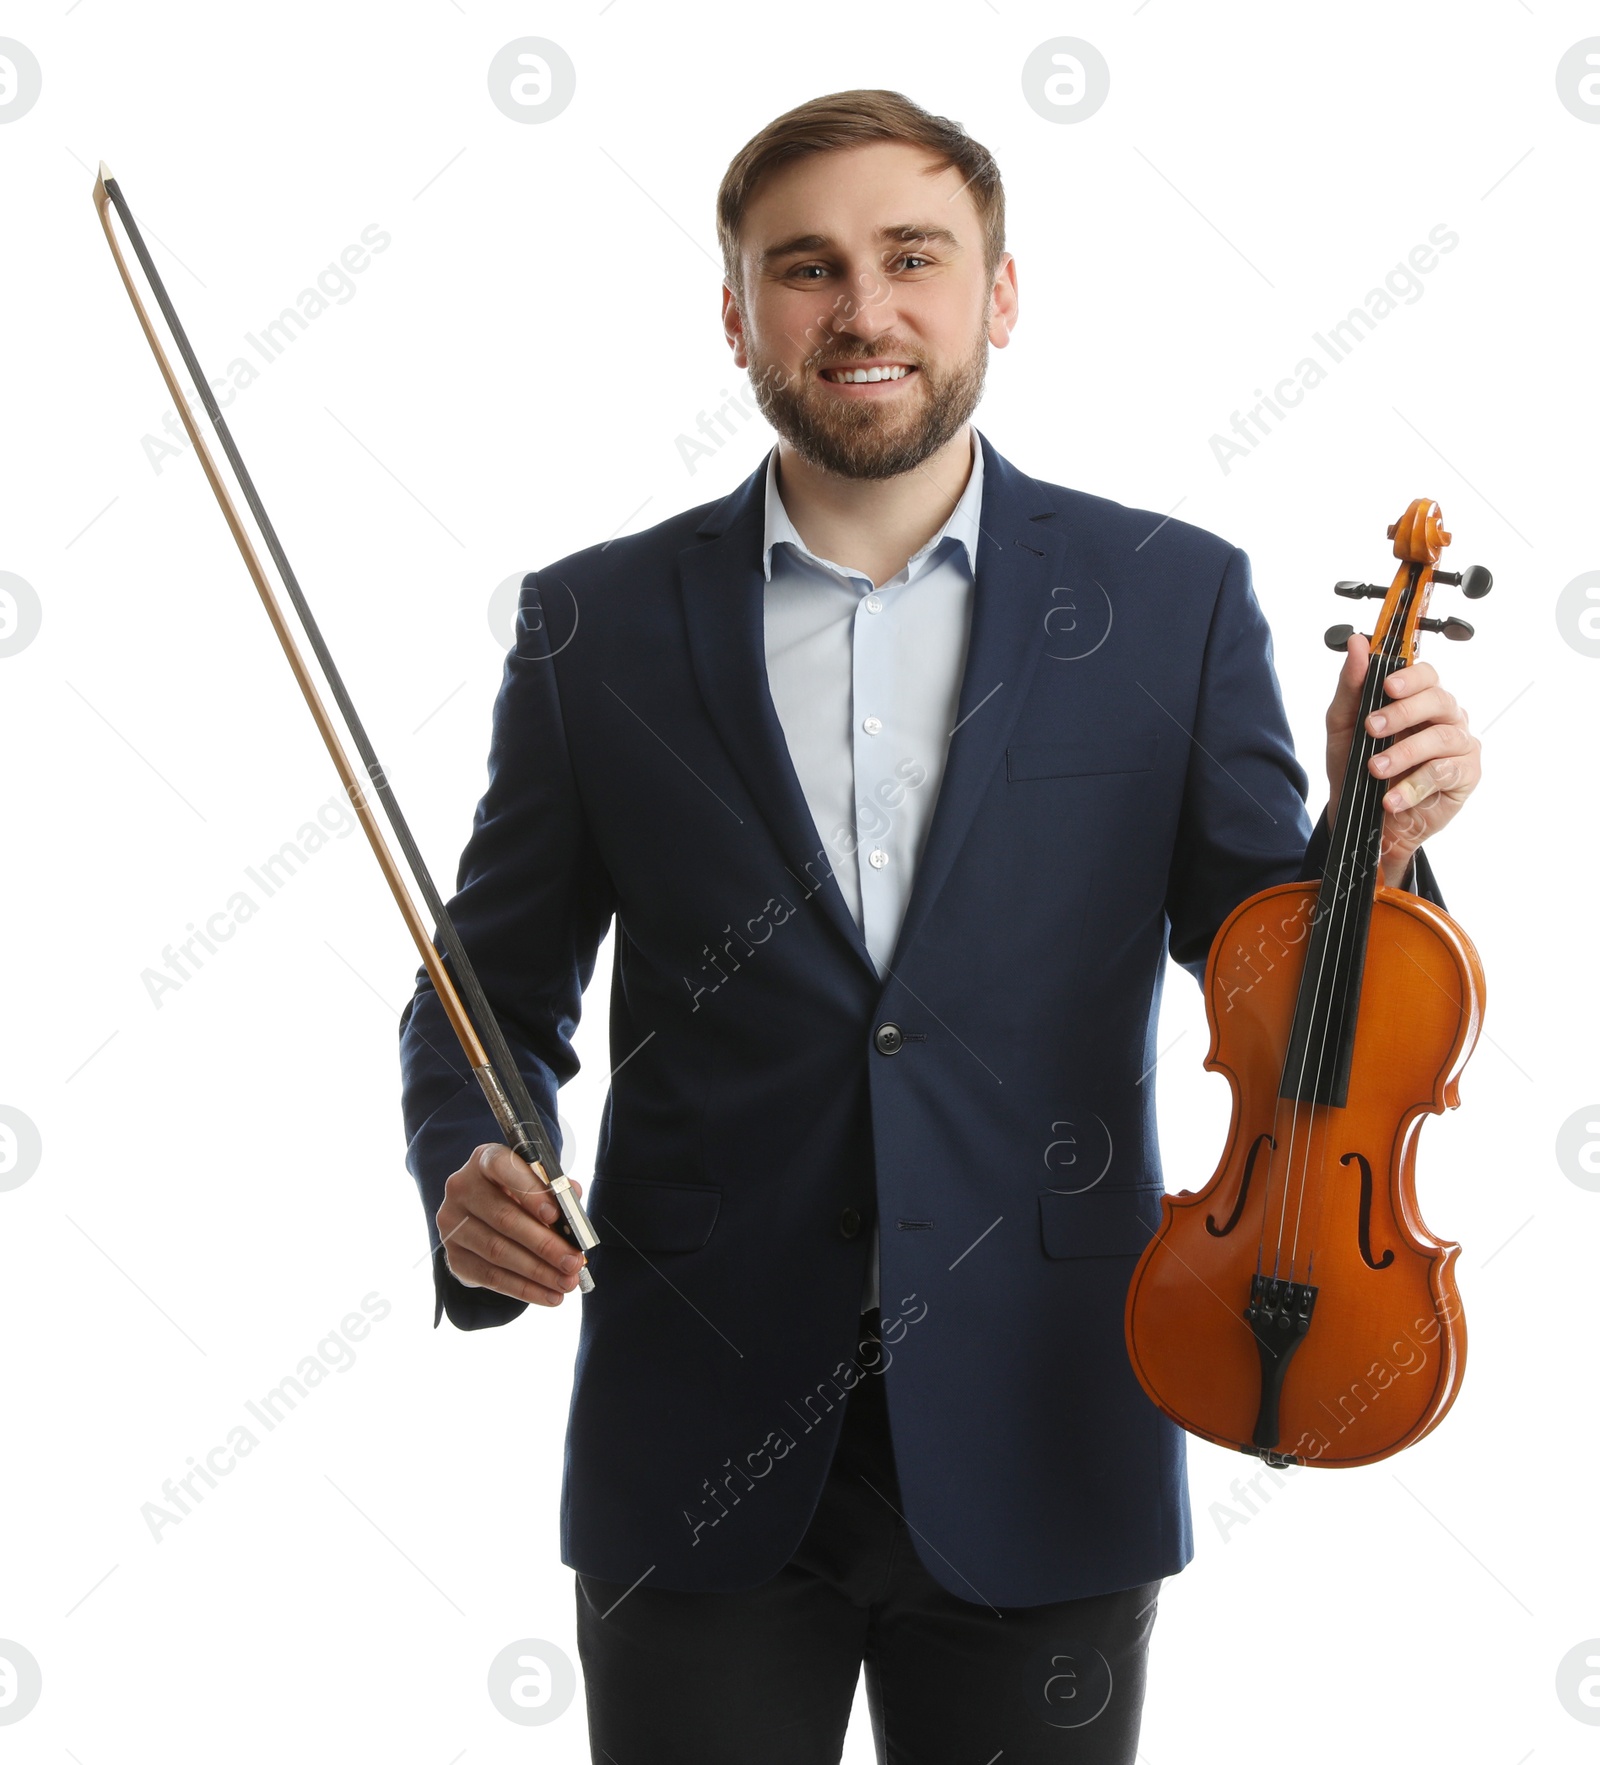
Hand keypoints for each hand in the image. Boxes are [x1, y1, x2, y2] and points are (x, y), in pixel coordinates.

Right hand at [436, 1144, 586, 1306]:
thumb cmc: (519, 1193)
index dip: (529, 1192)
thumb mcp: (536, 1181)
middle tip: (573, 1261)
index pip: (503, 1168)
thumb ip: (556, 1188)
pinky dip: (524, 1289)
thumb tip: (573, 1200)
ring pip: (497, 1251)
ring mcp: (452, 1224)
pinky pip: (490, 1277)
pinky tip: (549, 1295)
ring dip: (538, 1272)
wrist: (482, 1214)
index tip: (555, 1215)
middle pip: (504, 1218)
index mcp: (484, 1160)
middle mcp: (462, 1188)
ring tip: (567, 1282)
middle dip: (544, 1244)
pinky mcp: (453, 1256)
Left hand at [1324, 633, 1480, 885]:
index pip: (1427, 674)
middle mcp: (1444, 717)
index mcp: (1418, 699)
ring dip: (1404, 752)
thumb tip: (1358, 643)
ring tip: (1375, 768)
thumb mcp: (1343, 725)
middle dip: (1403, 713)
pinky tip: (1391, 799)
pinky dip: (1413, 786)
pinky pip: (1443, 773)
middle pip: (1438, 700)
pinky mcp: (1464, 775)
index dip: (1410, 676)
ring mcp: (1458, 745)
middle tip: (1372, 728)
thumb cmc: (1356, 766)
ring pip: (1441, 737)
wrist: (1361, 816)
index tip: (1387, 686)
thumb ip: (1351, 686)